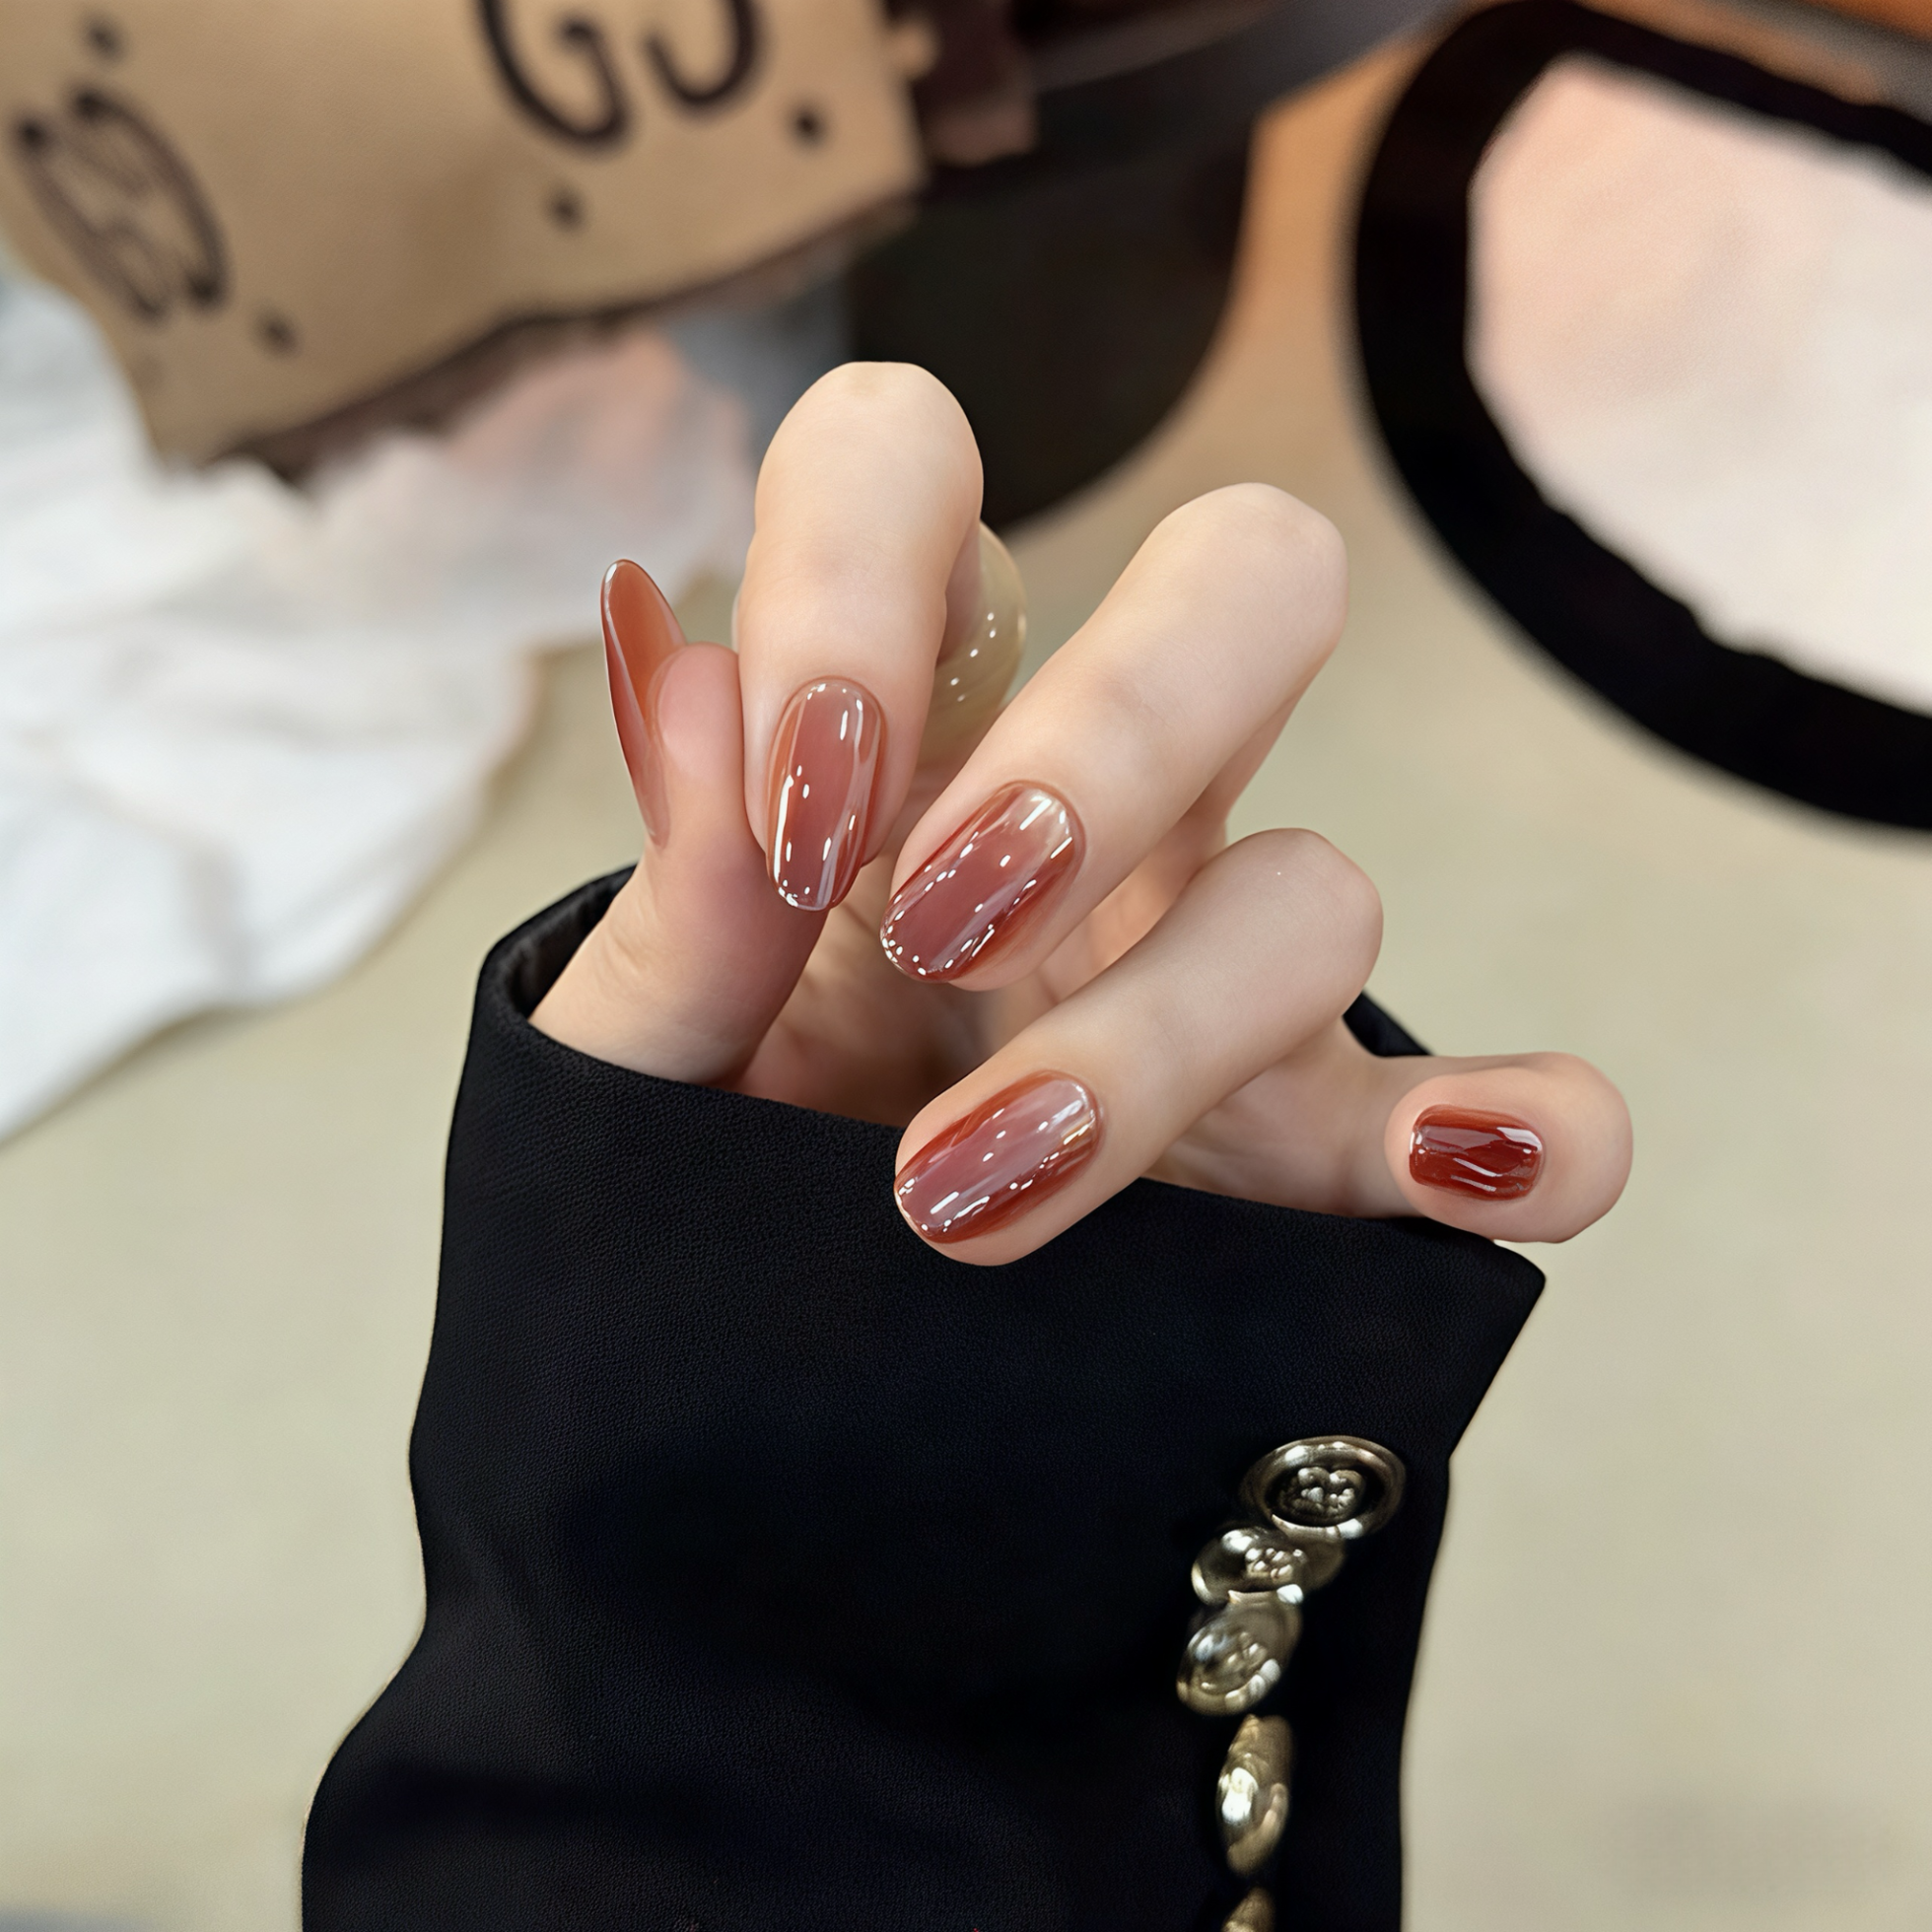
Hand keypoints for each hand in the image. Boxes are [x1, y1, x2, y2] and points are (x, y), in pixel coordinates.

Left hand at [532, 364, 1631, 1264]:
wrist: (741, 1391)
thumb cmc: (689, 1174)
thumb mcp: (635, 1056)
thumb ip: (666, 913)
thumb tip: (703, 700)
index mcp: (897, 727)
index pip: (905, 468)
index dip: (857, 576)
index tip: (803, 808)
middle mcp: (1097, 809)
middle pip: (1240, 582)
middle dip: (1108, 734)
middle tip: (953, 924)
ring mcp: (1224, 974)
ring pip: (1319, 890)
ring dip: (1157, 1038)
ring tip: (965, 1196)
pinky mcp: (1313, 1160)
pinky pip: (1510, 1115)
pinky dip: (1521, 1132)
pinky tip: (1459, 1179)